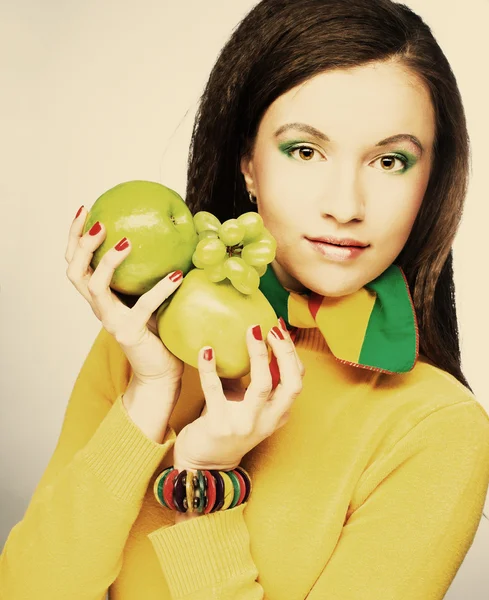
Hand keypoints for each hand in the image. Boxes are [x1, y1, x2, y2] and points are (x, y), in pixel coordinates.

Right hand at [65, 206, 184, 395]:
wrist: (160, 371)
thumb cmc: (157, 331)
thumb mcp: (149, 297)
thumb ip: (149, 273)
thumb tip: (172, 235)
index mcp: (100, 296)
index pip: (77, 262)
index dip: (74, 236)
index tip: (85, 209)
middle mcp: (99, 307)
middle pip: (75, 271)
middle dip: (81, 244)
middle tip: (100, 223)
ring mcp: (111, 320)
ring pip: (95, 286)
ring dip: (107, 262)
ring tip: (126, 241)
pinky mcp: (129, 332)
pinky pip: (143, 306)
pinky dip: (160, 289)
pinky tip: (177, 275)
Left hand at [172, 320, 304, 470]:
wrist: (203, 462)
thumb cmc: (226, 424)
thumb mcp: (248, 404)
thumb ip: (254, 379)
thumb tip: (255, 337)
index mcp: (278, 413)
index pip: (296, 380)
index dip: (292, 353)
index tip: (279, 328)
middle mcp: (267, 420)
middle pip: (291, 383)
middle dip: (285, 352)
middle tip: (272, 328)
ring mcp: (245, 425)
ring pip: (262, 386)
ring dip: (258, 355)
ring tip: (251, 331)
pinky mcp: (219, 426)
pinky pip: (215, 390)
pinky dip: (210, 368)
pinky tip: (206, 350)